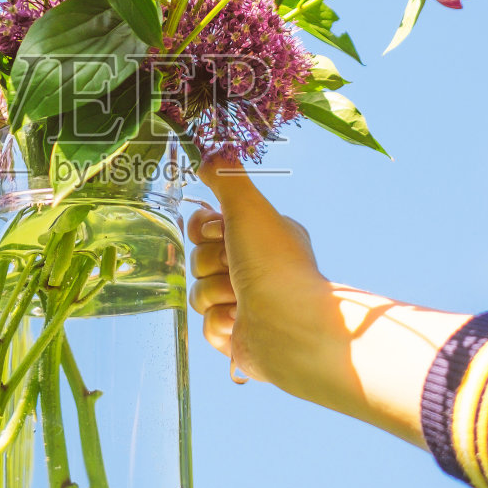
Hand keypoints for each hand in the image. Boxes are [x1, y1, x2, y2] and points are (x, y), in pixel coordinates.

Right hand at [187, 153, 469, 447]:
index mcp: (260, 236)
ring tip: (242, 300)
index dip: (204, 229)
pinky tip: (242, 324)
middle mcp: (254, 267)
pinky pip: (206, 324)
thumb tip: (212, 153)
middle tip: (236, 268)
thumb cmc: (274, 263)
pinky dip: (221, 323)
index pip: (206, 225)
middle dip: (211, 263)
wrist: (289, 326)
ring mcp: (244, 302)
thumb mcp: (249, 208)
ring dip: (215, 294)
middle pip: (198, 258)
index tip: (219, 231)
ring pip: (198, 291)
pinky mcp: (236, 334)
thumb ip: (227, 178)